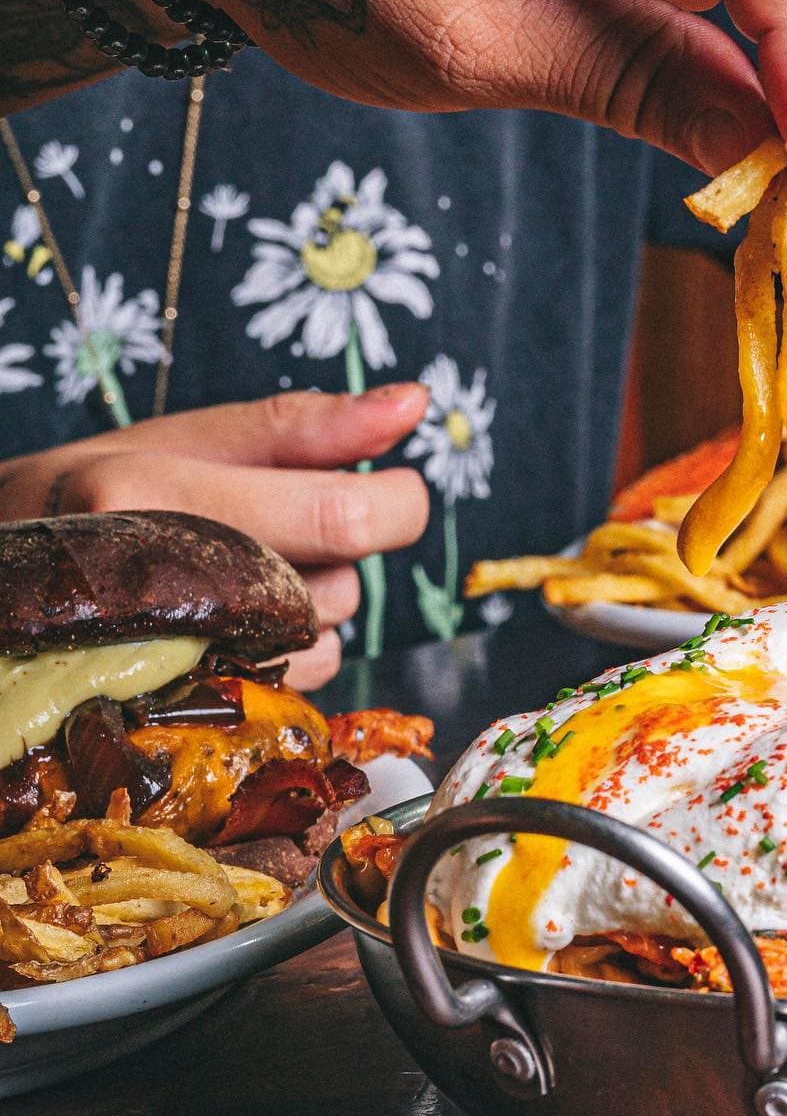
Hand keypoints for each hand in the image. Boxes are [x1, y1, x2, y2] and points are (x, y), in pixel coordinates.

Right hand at [0, 385, 429, 686]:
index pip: (345, 517)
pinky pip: (295, 684)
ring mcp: (167, 665)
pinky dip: (283, 654)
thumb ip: (310, 427)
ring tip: (228, 575)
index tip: (390, 488)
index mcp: (158, 494)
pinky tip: (224, 626)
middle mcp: (160, 586)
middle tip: (267, 529)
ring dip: (308, 609)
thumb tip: (416, 401)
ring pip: (326, 640)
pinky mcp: (183, 714)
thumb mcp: (188, 437)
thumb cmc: (98, 495)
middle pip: (342, 585)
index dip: (396, 503)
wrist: (9, 581)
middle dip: (335, 557)